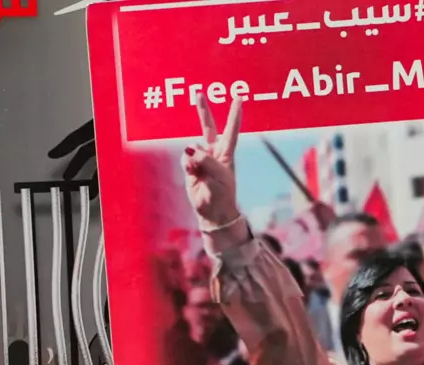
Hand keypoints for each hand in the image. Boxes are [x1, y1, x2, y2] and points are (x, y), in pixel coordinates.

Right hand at [182, 94, 242, 228]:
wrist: (213, 212)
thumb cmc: (222, 193)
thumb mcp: (218, 176)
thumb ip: (204, 160)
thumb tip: (189, 148)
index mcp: (226, 153)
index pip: (231, 129)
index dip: (234, 113)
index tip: (239, 97)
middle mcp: (213, 152)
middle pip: (207, 127)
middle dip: (203, 110)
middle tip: (199, 93)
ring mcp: (200, 158)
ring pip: (191, 148)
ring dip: (193, 159)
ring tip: (200, 175)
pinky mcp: (190, 166)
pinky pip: (185, 159)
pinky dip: (187, 166)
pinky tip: (193, 176)